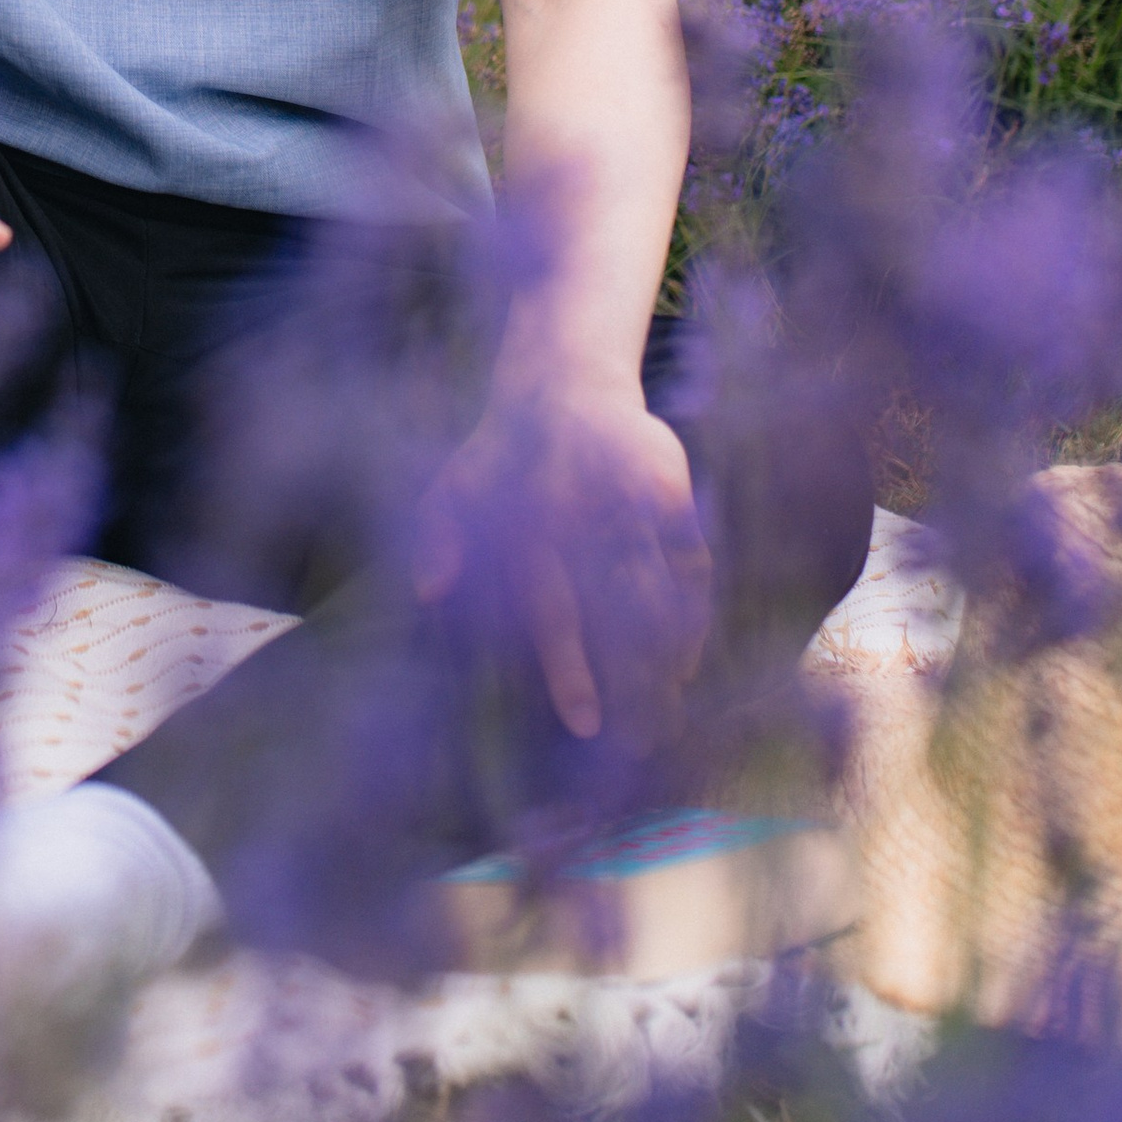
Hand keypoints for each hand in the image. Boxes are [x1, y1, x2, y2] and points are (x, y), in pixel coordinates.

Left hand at [413, 386, 710, 744]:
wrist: (561, 379)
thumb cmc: (500, 451)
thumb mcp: (453, 485)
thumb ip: (435, 536)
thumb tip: (427, 593)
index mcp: (529, 521)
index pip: (554, 612)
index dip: (571, 671)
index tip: (585, 726)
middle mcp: (583, 514)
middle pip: (616, 613)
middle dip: (632, 681)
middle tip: (642, 742)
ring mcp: (629, 500)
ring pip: (657, 593)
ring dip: (666, 656)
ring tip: (671, 714)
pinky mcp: (666, 485)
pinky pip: (690, 561)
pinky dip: (695, 610)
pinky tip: (691, 658)